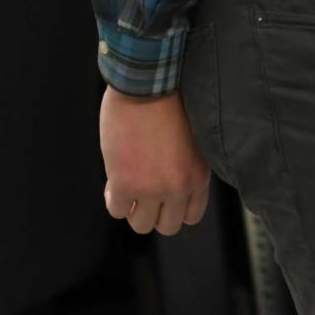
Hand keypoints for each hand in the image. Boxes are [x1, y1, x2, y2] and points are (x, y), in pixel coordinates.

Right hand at [99, 88, 211, 235]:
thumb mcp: (192, 142)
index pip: (192, 216)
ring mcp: (152, 188)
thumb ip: (185, 169)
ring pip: (141, 224)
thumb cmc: (170, 106)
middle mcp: (179, 187)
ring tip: (129, 185)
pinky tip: (115, 179)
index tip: (165, 196)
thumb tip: (168, 192)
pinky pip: (117, 210)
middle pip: (168, 226)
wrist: (149, 87)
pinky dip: (114, 198)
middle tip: (144, 192)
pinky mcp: (124, 183)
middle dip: (155, 212)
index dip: (175, 208)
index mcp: (199, 175)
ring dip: (133, 208)